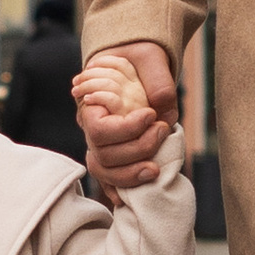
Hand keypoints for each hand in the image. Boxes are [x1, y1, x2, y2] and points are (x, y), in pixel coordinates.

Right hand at [76, 41, 177, 198]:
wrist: (139, 64)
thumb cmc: (141, 59)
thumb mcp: (150, 58)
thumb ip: (156, 80)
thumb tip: (161, 108)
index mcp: (92, 103)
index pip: (98, 129)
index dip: (125, 129)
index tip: (150, 115)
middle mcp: (92, 129)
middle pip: (103, 154)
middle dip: (137, 148)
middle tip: (162, 128)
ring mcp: (102, 145)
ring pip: (105, 172)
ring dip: (132, 173)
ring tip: (157, 166)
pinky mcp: (115, 157)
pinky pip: (110, 182)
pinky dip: (121, 191)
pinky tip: (135, 196)